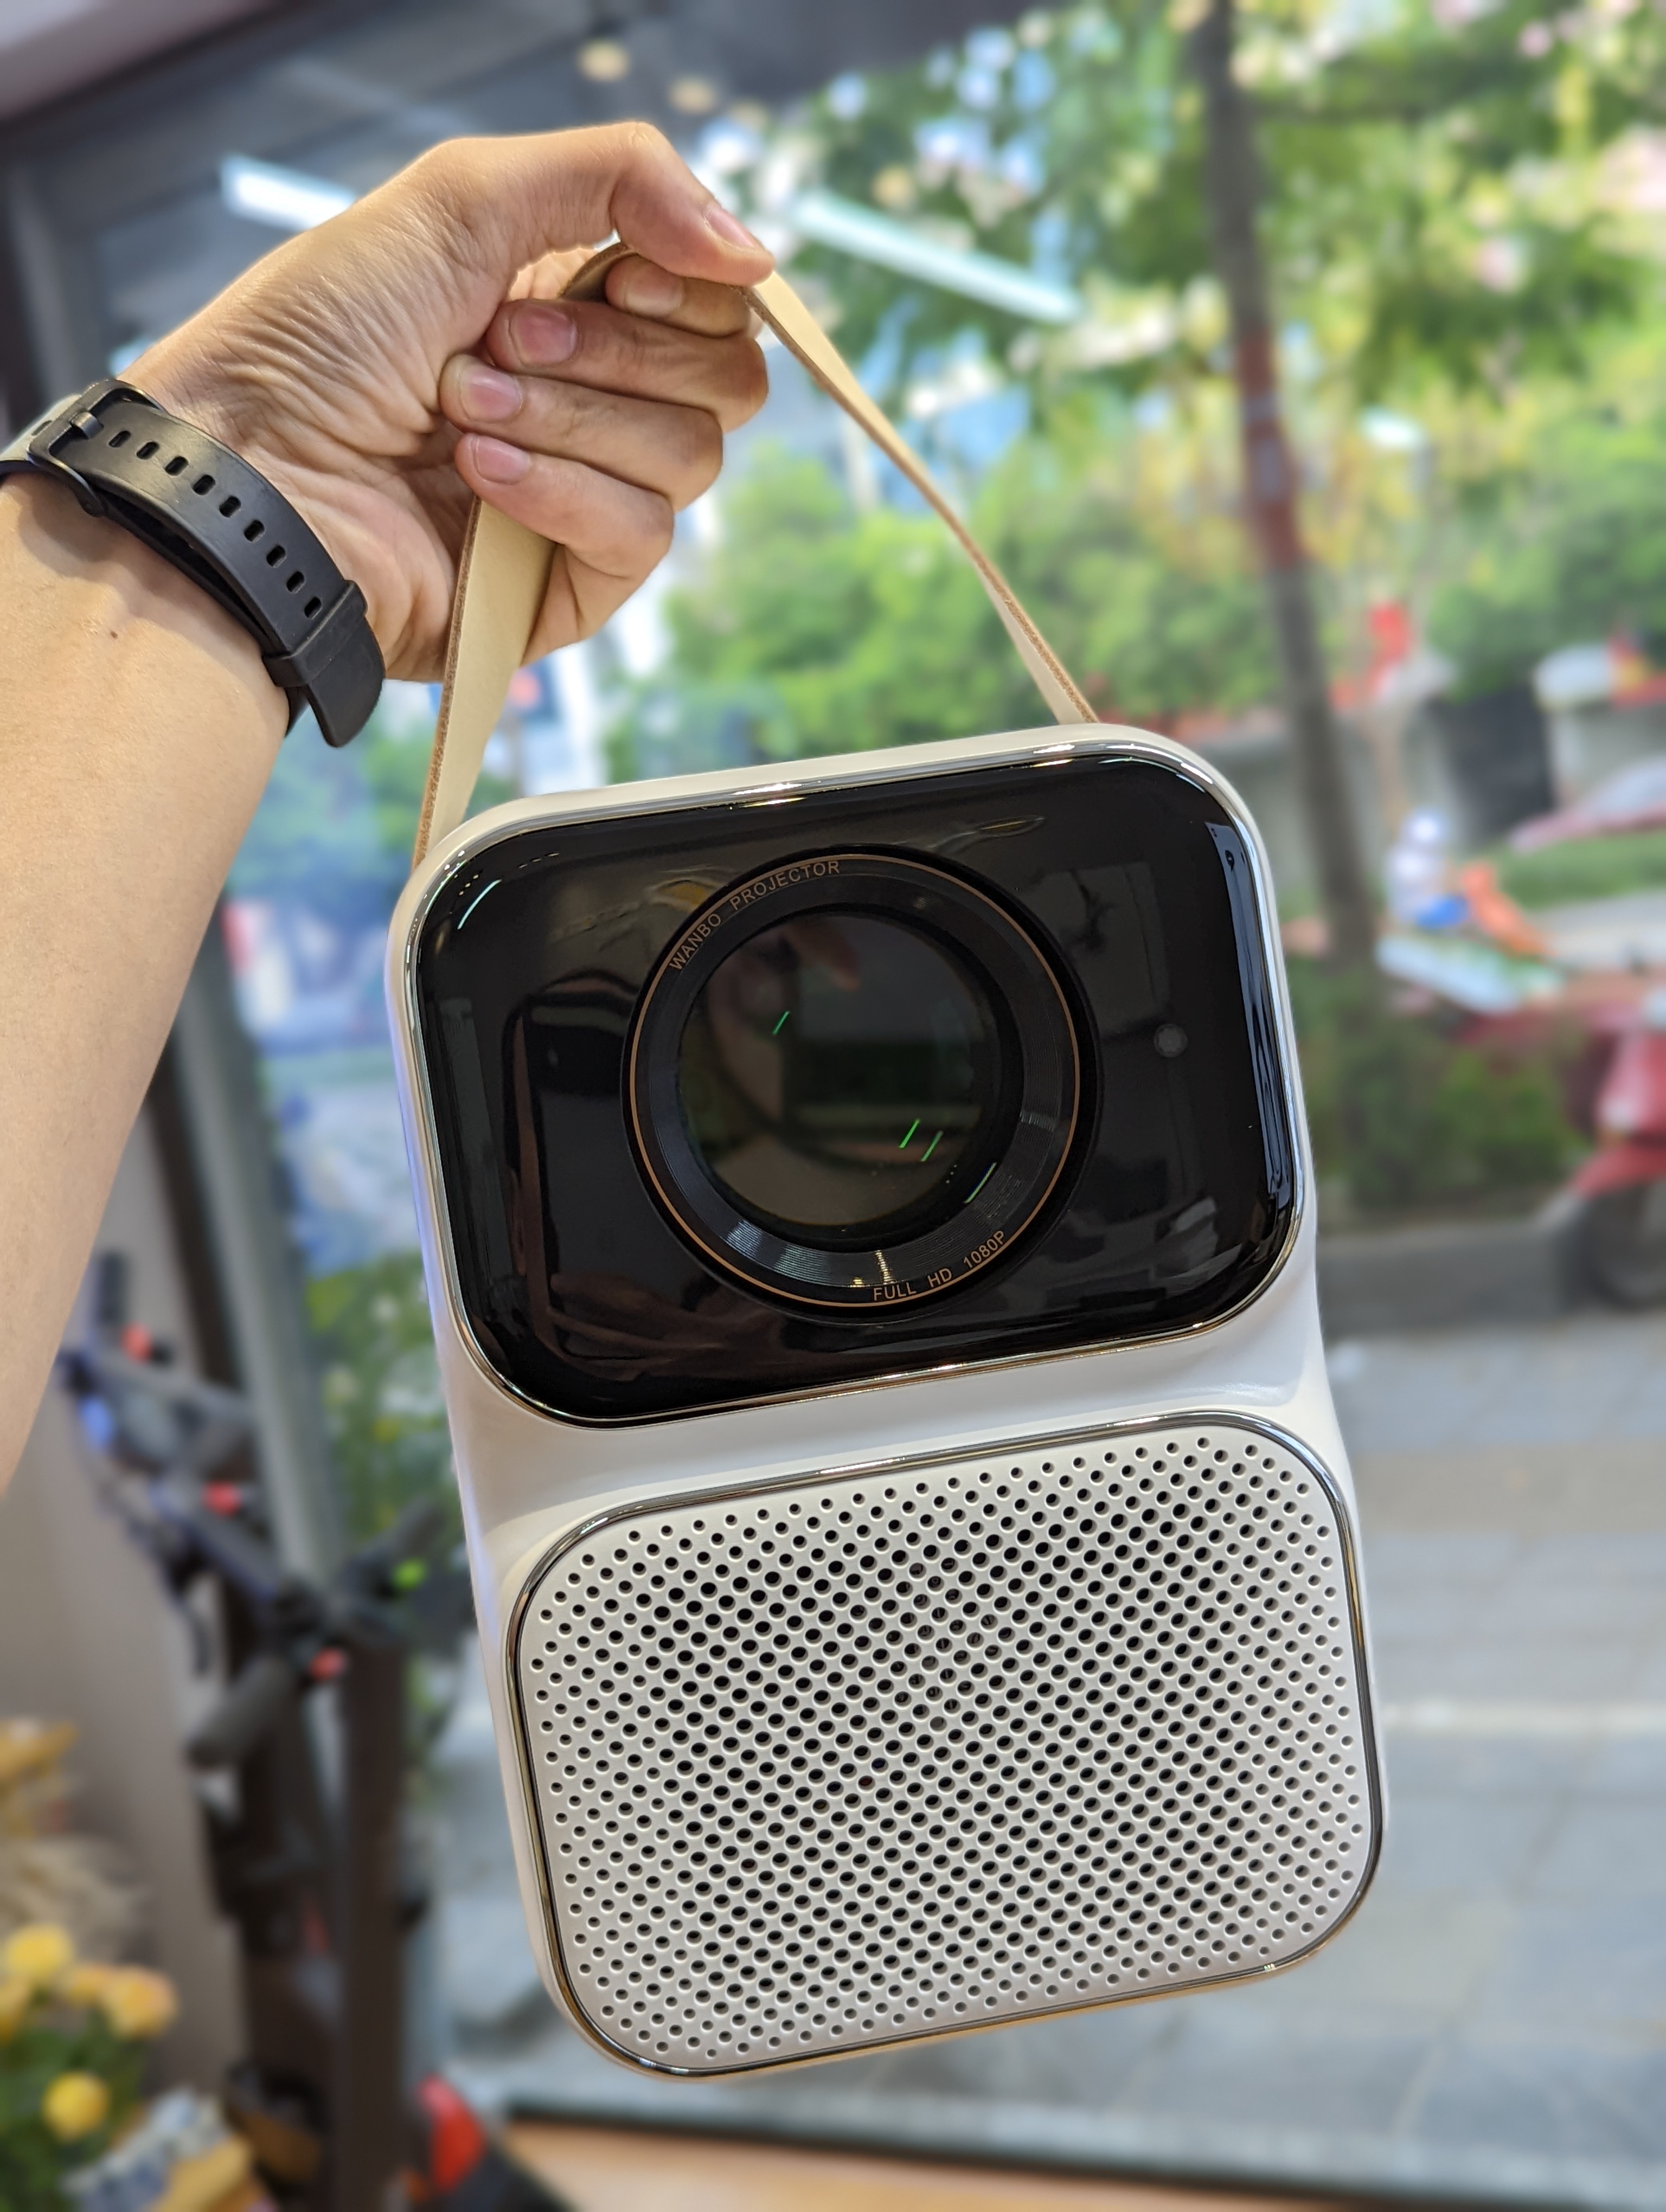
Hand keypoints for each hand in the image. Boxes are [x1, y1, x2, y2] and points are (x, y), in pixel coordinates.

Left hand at [132, 125, 771, 679]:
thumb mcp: (464, 195)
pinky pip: (641, 535)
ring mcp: (586, 499)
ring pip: (690, 458)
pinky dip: (560, 494)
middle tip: (502, 342)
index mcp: (577, 307)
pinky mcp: (569, 588)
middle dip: (617, 353)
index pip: (715, 304)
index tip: (616, 280)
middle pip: (727, 380)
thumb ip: (622, 178)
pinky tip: (476, 478)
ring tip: (459, 412)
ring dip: (571, 420)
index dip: (687, 287)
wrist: (253, 470)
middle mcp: (593, 403)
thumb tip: (753, 252)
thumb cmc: (321, 335)